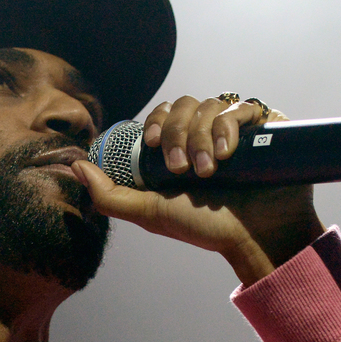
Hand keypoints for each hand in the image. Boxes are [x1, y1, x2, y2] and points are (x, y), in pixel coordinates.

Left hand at [70, 95, 324, 285]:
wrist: (255, 236)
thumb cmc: (205, 227)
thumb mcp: (150, 213)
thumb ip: (109, 195)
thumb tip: (76, 167)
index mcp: (181, 149)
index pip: (163, 114)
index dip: (156, 121)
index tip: (154, 144)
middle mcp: (207, 135)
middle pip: (184, 105)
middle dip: (178, 134)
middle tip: (181, 169)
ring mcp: (236, 130)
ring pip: (210, 105)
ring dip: (201, 136)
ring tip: (207, 171)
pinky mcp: (264, 127)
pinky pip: (241, 107)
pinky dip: (228, 126)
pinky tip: (227, 153)